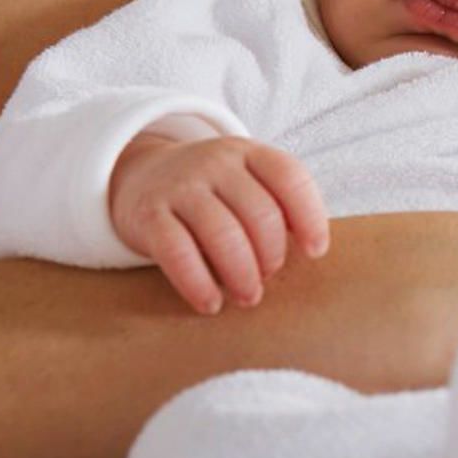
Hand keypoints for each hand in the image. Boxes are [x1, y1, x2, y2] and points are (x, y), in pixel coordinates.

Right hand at [109, 133, 329, 313]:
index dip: (310, 217)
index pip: (289, 177)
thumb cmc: (214, 193)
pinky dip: (198, 283)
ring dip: (242, 274)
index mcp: (248, 153)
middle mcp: (215, 163)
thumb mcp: (248, 183)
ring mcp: (180, 186)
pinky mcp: (148, 214)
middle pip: (260, 214)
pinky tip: (211, 303)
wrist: (142, 176)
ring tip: (248, 297)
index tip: (315, 252)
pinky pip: (177, 252)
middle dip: (272, 255)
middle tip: (268, 278)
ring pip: (223, 234)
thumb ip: (279, 206)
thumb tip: (312, 251)